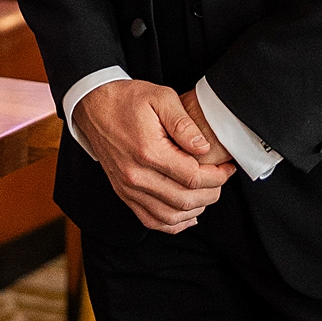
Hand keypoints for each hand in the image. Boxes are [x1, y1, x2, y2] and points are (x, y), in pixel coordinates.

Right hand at [73, 78, 235, 233]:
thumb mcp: (160, 97)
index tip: (227, 168)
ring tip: (207, 192)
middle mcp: (136, 175)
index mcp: (148, 151)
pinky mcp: (124, 193)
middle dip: (211, 192)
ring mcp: (128, 188)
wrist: (95, 106)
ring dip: (195, 209)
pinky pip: (151, 220)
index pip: (192, 177)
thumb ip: (184, 124)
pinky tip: (188, 213)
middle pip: (185, 200)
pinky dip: (173, 223)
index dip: (217, 176)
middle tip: (221, 179)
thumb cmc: (128, 99)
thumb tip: (204, 148)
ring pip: (170, 216)